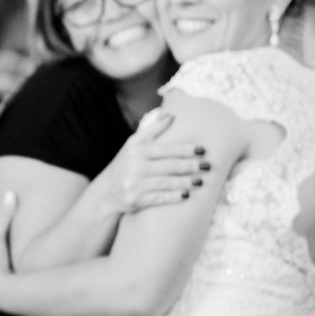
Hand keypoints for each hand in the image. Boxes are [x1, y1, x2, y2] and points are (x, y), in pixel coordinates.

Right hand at [93, 110, 209, 215]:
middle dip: (190, 166)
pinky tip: (186, 195)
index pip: (165, 148)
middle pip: (168, 165)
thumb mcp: (133, 145)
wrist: (106, 192)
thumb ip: (152, 130)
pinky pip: (158, 198)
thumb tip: (171, 116)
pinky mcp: (134, 199)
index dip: (185, 149)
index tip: (203, 150)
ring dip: (185, 182)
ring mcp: (134, 183)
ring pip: (165, 182)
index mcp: (136, 149)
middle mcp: (134, 165)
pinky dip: (173, 197)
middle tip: (208, 166)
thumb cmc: (125, 165)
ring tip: (201, 181)